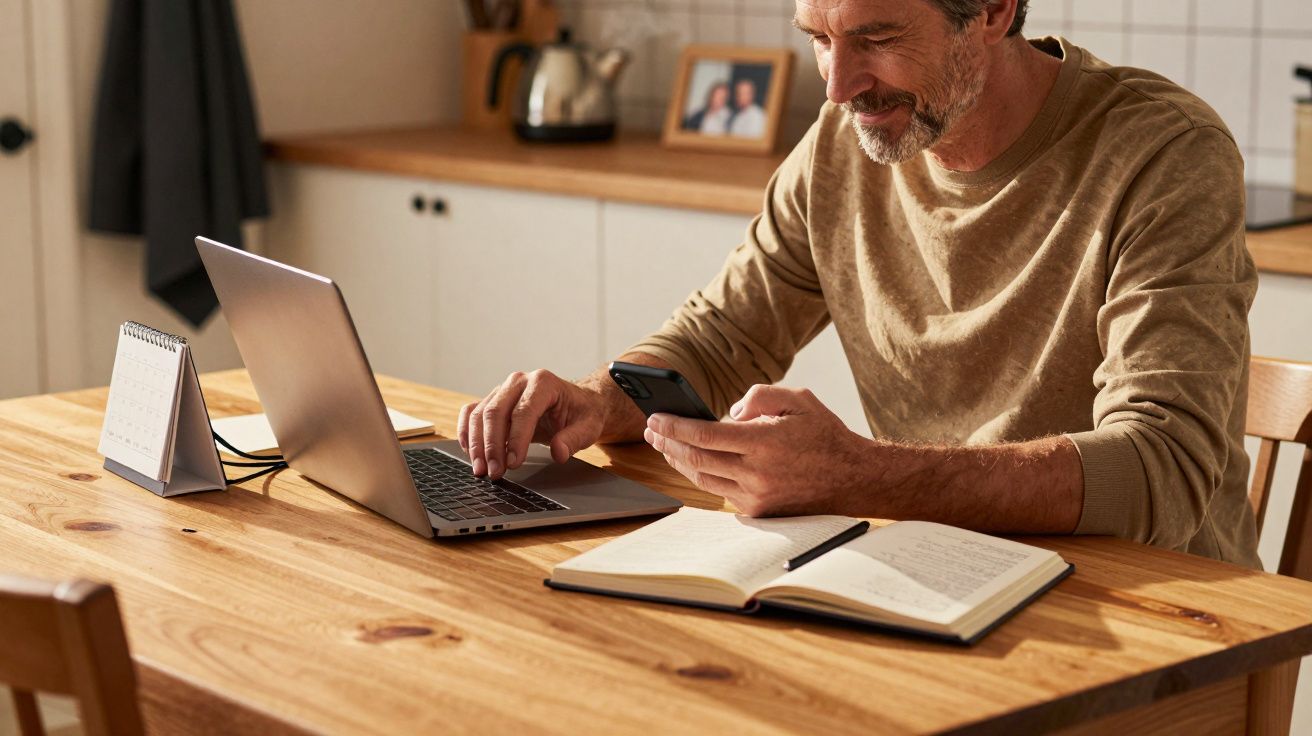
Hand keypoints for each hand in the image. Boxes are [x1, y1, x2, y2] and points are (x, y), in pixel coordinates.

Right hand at [458, 369, 606, 478]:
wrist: (576, 402)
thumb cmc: (581, 413)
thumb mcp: (589, 427)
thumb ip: (574, 439)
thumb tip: (558, 453)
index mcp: (543, 383)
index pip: (524, 411)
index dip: (517, 439)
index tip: (513, 463)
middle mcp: (519, 381)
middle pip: (495, 412)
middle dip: (492, 446)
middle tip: (494, 473)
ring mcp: (503, 390)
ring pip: (480, 414)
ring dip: (477, 445)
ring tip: (482, 470)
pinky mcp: (493, 400)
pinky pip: (471, 413)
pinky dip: (467, 433)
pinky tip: (470, 454)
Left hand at [643, 384, 871, 515]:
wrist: (852, 478)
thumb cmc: (824, 434)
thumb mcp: (798, 399)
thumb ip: (760, 396)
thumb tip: (729, 413)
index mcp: (765, 442)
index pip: (705, 435)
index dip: (676, 426)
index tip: (656, 417)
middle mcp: (758, 473)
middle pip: (697, 459)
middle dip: (668, 442)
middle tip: (652, 429)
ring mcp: (757, 496)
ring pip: (703, 478)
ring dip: (679, 460)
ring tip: (663, 444)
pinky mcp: (758, 511)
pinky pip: (720, 491)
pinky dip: (701, 475)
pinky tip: (690, 461)